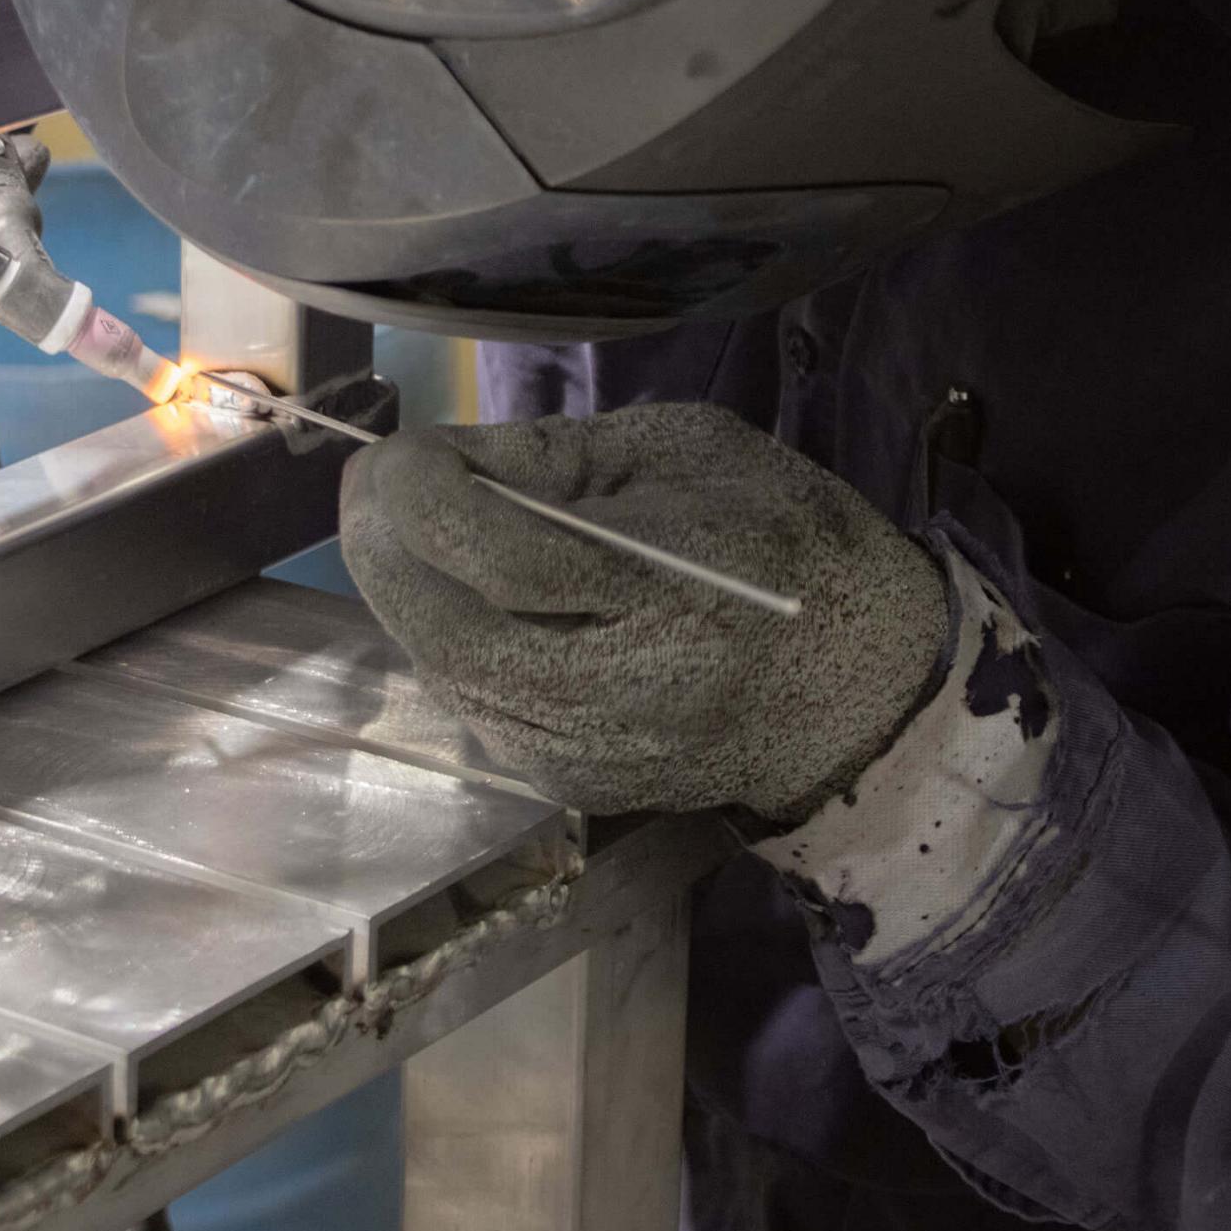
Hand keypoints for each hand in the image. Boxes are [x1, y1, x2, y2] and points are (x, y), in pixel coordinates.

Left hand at [340, 403, 949, 822]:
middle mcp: (617, 690)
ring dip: (405, 591)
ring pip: (442, 668)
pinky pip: (471, 701)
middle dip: (384, 547)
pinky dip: (446, 639)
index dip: (424, 497)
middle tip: (371, 484)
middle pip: (447, 627)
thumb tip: (442, 458)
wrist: (859, 696)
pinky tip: (460, 594)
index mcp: (670, 591)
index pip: (503, 558)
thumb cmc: (787, 543)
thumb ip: (558, 455)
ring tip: (404, 526)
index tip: (397, 448)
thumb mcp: (688, 452)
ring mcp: (584, 752)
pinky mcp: (566, 783)